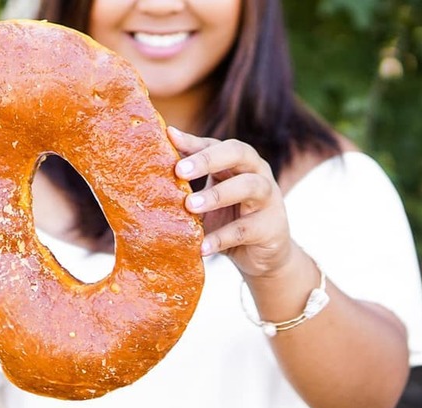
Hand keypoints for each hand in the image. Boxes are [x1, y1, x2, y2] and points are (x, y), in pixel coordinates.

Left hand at [168, 127, 294, 277]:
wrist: (261, 255)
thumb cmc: (229, 219)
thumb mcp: (207, 199)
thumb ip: (188, 186)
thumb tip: (151, 171)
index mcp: (238, 162)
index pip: (215, 144)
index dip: (193, 142)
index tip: (169, 138)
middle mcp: (257, 172)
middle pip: (238, 153)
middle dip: (208, 159)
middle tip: (180, 171)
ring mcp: (268, 198)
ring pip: (248, 186)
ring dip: (217, 195)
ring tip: (190, 206)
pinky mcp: (270, 227)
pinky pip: (244, 229)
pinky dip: (221, 238)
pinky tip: (202, 246)